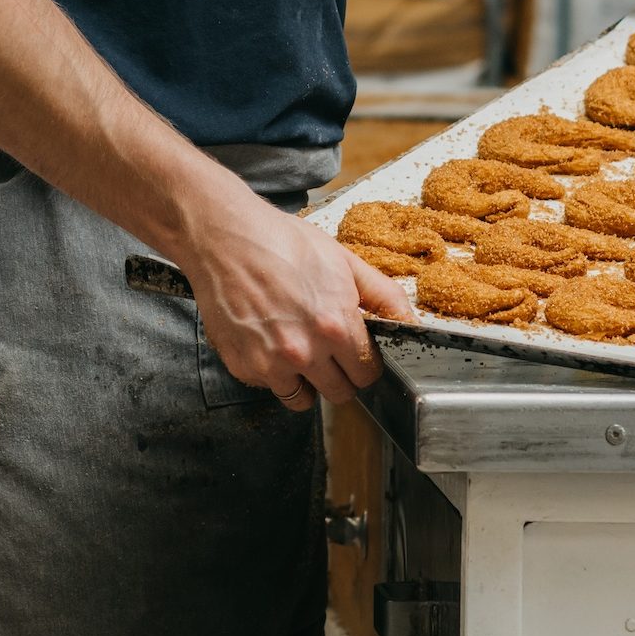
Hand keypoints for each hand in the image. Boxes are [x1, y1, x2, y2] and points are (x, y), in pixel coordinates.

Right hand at [180, 189, 414, 410]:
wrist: (224, 236)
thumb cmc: (282, 241)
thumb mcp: (342, 259)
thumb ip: (383, 295)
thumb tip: (410, 323)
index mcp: (336, 325)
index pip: (368, 374)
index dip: (365, 362)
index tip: (355, 352)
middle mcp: (305, 352)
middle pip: (340, 393)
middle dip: (339, 375)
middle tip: (327, 350)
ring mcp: (271, 363)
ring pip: (302, 399)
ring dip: (305, 381)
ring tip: (295, 347)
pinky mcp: (243, 366)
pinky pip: (268, 385)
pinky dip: (270, 370)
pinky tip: (267, 337)